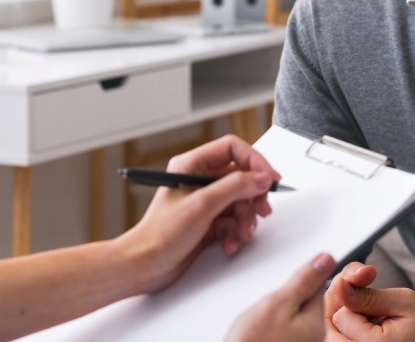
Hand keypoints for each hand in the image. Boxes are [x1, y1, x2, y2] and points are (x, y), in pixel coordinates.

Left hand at [116, 135, 280, 292]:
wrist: (145, 266)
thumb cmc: (160, 234)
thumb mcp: (202, 205)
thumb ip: (235, 187)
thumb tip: (261, 177)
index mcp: (191, 165)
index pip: (233, 149)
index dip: (255, 161)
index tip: (269, 178)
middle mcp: (200, 180)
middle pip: (242, 177)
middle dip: (253, 197)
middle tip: (262, 210)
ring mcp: (206, 202)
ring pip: (242, 202)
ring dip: (246, 220)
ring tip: (241, 234)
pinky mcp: (210, 222)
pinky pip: (235, 221)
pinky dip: (237, 233)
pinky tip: (229, 244)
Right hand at [226, 253, 333, 341]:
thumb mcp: (278, 303)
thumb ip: (303, 280)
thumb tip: (327, 259)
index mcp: (316, 326)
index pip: (318, 288)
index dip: (299, 281)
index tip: (287, 283)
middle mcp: (313, 340)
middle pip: (304, 304)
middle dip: (286, 300)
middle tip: (267, 309)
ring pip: (291, 317)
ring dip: (276, 314)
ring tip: (259, 323)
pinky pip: (282, 331)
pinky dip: (271, 328)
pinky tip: (259, 333)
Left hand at [325, 262, 414, 341]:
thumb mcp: (403, 301)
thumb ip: (370, 296)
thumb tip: (342, 286)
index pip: (340, 316)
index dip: (354, 301)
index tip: (373, 301)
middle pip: (330, 328)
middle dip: (345, 312)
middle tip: (371, 311)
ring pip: (331, 335)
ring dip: (346, 324)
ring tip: (371, 322)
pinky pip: (339, 341)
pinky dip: (348, 332)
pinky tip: (366, 330)